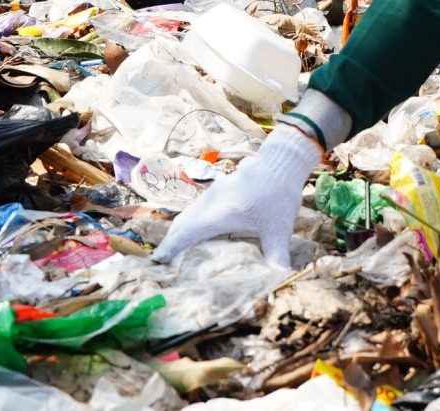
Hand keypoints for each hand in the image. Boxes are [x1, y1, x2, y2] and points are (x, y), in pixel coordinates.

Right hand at [157, 120, 320, 267]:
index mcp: (220, 213)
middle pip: (182, 223)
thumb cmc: (279, 195)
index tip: (158, 260)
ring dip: (180, 231)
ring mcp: (214, 192)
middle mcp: (211, 201)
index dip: (171, 247)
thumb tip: (279, 278)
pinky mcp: (219, 188)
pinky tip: (197, 230)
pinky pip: (197, 207)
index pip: (187, 232)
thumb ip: (276, 255)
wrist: (282, 161)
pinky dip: (190, 222)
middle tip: (163, 261)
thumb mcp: (279, 230)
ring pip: (189, 213)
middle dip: (171, 242)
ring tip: (175, 249)